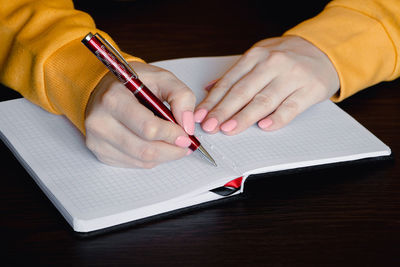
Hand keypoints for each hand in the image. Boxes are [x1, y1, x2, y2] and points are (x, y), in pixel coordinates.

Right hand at [85, 61, 195, 167]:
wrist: (106, 89)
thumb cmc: (132, 84)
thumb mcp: (161, 78)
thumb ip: (181, 96)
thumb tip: (187, 124)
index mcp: (114, 99)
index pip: (148, 128)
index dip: (172, 134)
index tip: (185, 133)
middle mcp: (100, 121)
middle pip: (146, 149)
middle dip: (172, 149)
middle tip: (184, 144)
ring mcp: (98, 140)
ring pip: (142, 160)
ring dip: (165, 155)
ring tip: (174, 144)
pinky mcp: (101, 153)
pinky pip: (134, 164)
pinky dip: (151, 158)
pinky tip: (155, 145)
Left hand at [194, 35, 339, 134]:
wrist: (324, 50)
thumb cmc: (287, 56)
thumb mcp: (259, 56)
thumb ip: (236, 73)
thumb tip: (210, 88)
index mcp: (256, 56)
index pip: (230, 81)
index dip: (213, 100)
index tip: (201, 115)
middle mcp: (272, 64)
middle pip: (243, 91)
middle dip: (223, 110)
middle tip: (210, 126)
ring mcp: (292, 76)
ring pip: (264, 100)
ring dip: (244, 117)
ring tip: (229, 129)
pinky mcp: (310, 89)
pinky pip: (291, 107)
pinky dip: (277, 118)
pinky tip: (264, 126)